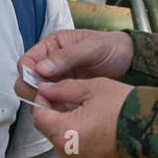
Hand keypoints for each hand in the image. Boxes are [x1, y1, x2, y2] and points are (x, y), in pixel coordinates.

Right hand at [14, 29, 132, 102]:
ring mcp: (58, 80)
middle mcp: (51, 63)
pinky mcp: (66, 94)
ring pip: (38, 95)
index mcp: (53, 46)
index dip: (27, 74)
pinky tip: (67, 111)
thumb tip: (41, 68)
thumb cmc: (113, 47)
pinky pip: (54, 104)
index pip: (27, 61)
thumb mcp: (92, 48)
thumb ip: (67, 56)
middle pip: (27, 81)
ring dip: (43, 102)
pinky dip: (56, 109)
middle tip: (46, 98)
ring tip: (58, 105)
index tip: (37, 84)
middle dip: (33, 91)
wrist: (131, 61)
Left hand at [30, 77, 132, 157]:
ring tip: (103, 129)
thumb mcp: (96, 89)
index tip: (53, 95)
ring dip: (79, 142)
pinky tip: (110, 147)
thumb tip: (46, 88)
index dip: (44, 103)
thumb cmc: (129, 111)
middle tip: (86, 110)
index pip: (39, 118)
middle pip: (55, 136)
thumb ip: (65, 89)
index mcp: (63, 134)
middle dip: (64, 122)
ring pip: (71, 154)